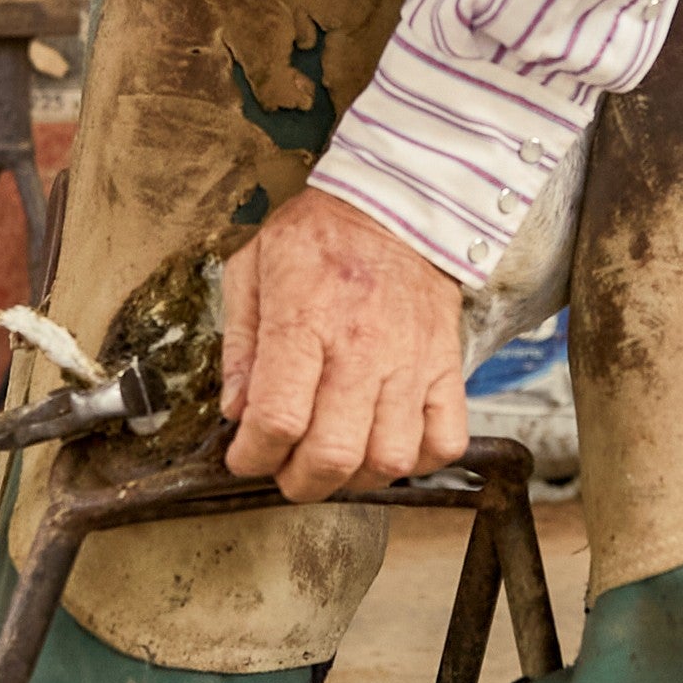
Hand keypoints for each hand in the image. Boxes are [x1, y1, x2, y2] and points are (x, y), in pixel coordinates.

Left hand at [216, 189, 466, 500]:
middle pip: (333, 454)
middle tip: (285, 470)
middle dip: (298, 481)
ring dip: (355, 477)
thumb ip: (240, 344)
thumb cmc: (320, 234)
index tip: (244, 456)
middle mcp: (362, 347)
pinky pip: (445, 440)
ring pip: (390, 459)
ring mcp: (410, 361)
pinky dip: (418, 460)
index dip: (252, 456)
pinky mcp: (446, 366)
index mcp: (305, 320)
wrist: (395, 201)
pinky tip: (387, 443)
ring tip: (336, 459)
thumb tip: (236, 411)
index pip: (277, 419)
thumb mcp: (253, 268)